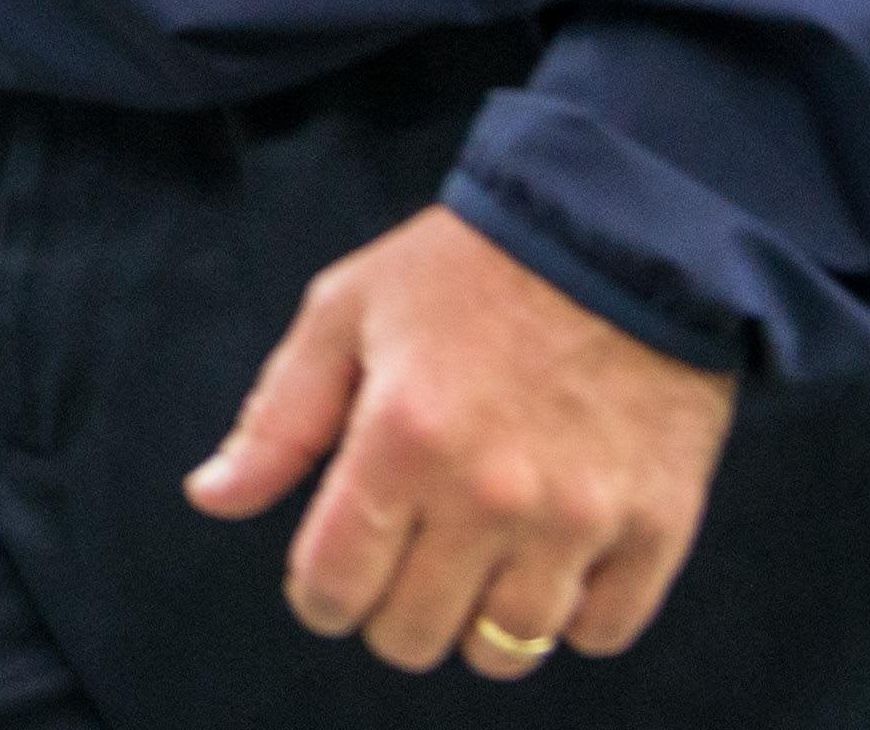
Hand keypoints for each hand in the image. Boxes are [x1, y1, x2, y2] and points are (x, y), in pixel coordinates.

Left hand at [184, 206, 736, 681]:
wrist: (623, 221)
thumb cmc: (473, 264)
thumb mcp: (350, 310)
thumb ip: (278, 416)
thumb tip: (213, 499)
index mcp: (400, 439)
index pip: (332, 590)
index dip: (320, 590)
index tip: (339, 563)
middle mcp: (488, 493)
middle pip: (412, 635)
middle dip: (394, 605)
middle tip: (412, 551)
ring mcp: (578, 517)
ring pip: (505, 648)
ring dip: (481, 617)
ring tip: (484, 557)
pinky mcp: (656, 523)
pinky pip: (600, 630)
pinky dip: (575, 612)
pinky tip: (557, 556)